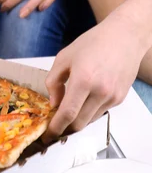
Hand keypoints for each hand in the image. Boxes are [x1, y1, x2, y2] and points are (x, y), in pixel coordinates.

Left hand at [43, 13, 145, 141]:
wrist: (125, 36)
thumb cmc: (93, 43)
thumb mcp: (63, 58)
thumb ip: (54, 82)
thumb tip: (53, 104)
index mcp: (83, 80)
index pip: (67, 114)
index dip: (55, 128)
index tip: (47, 135)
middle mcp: (100, 92)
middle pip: (79, 123)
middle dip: (64, 129)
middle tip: (53, 127)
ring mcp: (112, 97)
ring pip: (89, 121)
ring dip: (76, 122)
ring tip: (66, 113)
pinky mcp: (120, 98)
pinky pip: (99, 112)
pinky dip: (87, 113)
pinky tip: (82, 103)